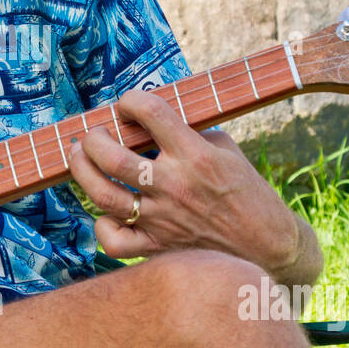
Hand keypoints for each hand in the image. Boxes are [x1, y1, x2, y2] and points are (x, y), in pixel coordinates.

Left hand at [68, 88, 318, 283]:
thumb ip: (189, 133)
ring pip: (103, 195)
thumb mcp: (227, 151)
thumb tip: (151, 120)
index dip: (132, 100)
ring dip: (82, 171)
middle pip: (112, 157)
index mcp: (196, 156)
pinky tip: (106, 213)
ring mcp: (162, 219)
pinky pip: (114, 241)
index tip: (128, 103)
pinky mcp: (158, 247)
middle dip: (92, 139)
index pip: (152, 113)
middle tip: (93, 134)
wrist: (269, 246)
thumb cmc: (248, 193)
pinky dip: (102, 225)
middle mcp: (174, 186)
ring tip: (79, 156)